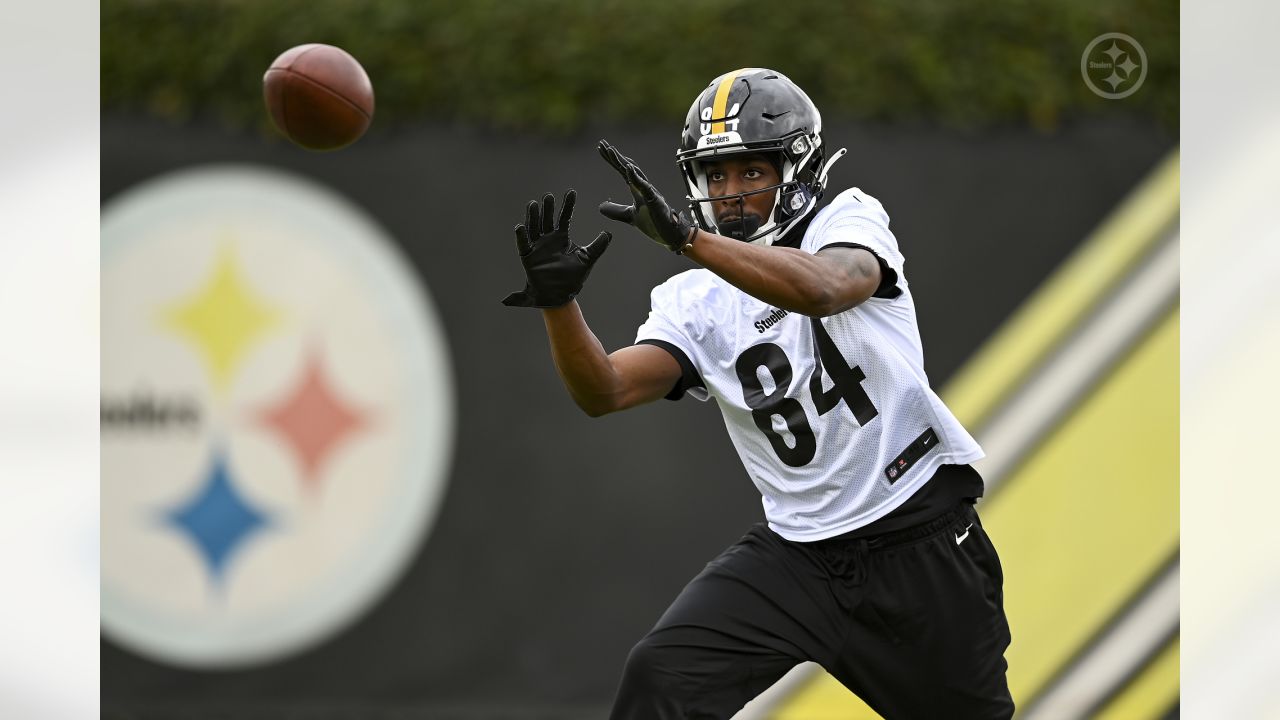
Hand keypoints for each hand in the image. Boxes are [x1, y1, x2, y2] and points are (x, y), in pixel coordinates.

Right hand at [502, 190, 611, 307]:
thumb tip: (608, 233)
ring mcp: (537, 247)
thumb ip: (597, 246)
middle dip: (548, 208)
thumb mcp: (587, 260)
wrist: (561, 296)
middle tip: (549, 196)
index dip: (568, 205)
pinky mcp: (528, 258)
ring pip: (534, 228)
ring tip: (533, 204)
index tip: (571, 192)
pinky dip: (521, 237)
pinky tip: (520, 227)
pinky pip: (523, 245)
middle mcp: (548, 239)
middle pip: (547, 219)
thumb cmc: (573, 279)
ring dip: (533, 217)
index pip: (564, 217)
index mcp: (561, 238)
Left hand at [597, 139, 695, 253]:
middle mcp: (643, 186)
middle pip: (627, 167)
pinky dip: (636, 177)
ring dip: (622, 162)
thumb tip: (600, 207)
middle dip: (614, 156)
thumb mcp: (629, 216)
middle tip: (602, 144)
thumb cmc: (653, 223)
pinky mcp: (654, 200)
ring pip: (635, 173)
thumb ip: (616, 210)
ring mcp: (650, 192)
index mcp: (637, 188)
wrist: (670, 235)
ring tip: (611, 151)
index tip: (601, 148)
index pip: (622, 171)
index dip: (612, 160)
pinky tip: (628, 168)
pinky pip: (644, 186)